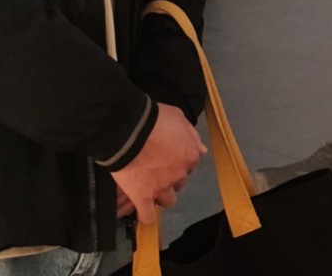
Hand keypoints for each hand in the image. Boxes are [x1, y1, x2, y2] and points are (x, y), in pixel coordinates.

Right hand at [111, 103, 206, 224]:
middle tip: (157, 170)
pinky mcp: (143, 196)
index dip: (179, 162)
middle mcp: (179, 173)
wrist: (130, 128)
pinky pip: (147, 215)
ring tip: (150, 188)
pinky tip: (143, 211)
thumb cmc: (153, 119)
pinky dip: (146, 215)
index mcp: (190, 155)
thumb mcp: (179, 117)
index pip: (190, 165)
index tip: (169, 159)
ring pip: (167, 200)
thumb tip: (201, 149)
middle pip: (180, 182)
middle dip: (171, 178)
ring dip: (161, 196)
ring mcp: (161, 186)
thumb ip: (192, 135)